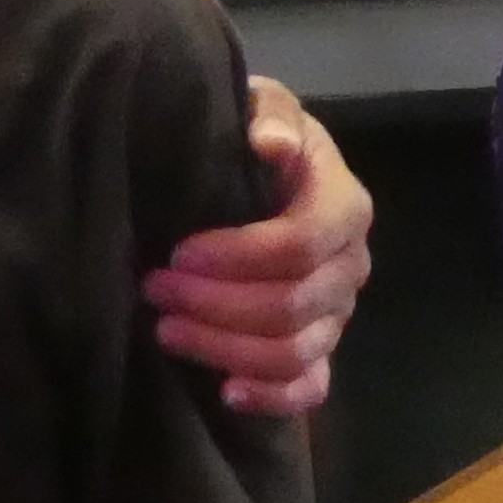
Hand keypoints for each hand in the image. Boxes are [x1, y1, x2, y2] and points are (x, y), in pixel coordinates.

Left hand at [141, 77, 372, 416]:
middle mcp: (350, 265)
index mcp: (343, 205)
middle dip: (215, 303)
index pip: (302, 244)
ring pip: (294, 351)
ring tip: (164, 330)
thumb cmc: (248, 135)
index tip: (178, 253)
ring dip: (224, 348)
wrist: (251, 167)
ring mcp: (337, 313)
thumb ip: (270, 113)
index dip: (239, 255)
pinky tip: (224, 391)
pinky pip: (309, 388)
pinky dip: (270, 397)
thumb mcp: (259, 105)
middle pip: (292, 305)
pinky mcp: (318, 349)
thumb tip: (268, 141)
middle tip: (152, 288)